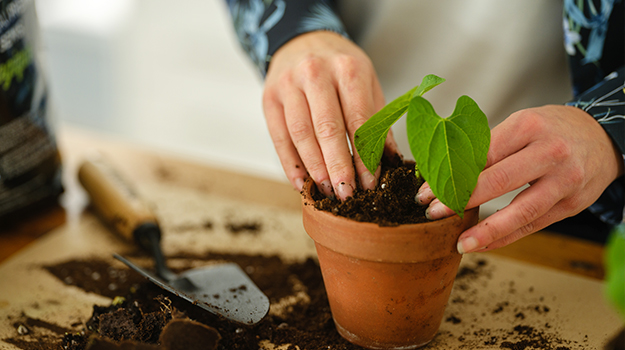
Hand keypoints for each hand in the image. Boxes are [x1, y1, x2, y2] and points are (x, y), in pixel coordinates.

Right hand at [262, 31, 399, 199]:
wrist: (302, 40)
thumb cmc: (339, 66)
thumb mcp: (366, 81)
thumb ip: (377, 119)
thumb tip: (390, 160)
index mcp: (348, 68)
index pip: (358, 120)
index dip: (364, 154)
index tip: (370, 182)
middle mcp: (315, 73)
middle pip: (328, 128)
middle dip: (338, 167)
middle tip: (347, 194)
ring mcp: (288, 85)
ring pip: (301, 134)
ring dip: (314, 168)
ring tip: (327, 191)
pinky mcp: (269, 98)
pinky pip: (279, 136)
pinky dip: (290, 164)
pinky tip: (301, 182)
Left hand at [417, 105, 623, 252]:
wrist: (602, 137)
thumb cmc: (551, 130)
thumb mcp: (521, 124)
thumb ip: (487, 147)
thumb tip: (443, 171)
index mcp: (528, 126)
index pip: (482, 154)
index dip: (451, 175)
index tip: (426, 191)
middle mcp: (550, 152)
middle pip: (499, 181)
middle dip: (461, 200)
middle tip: (433, 213)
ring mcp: (565, 181)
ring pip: (521, 210)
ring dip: (486, 230)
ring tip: (460, 243)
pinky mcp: (572, 204)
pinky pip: (534, 225)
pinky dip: (506, 237)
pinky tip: (484, 244)